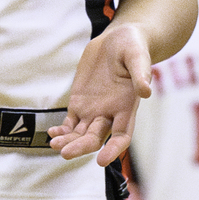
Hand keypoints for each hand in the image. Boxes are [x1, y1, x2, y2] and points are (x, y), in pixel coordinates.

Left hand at [49, 22, 151, 166]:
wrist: (118, 39)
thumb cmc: (133, 46)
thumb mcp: (138, 56)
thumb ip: (141, 72)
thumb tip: (146, 91)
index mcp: (127, 107)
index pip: (122, 136)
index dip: (113, 149)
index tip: (102, 160)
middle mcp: (110, 113)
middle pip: (95, 138)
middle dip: (81, 147)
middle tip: (65, 153)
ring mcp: (93, 110)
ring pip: (80, 134)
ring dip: (68, 142)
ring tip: (54, 144)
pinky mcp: (79, 103)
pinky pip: (69, 123)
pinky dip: (61, 131)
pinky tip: (52, 134)